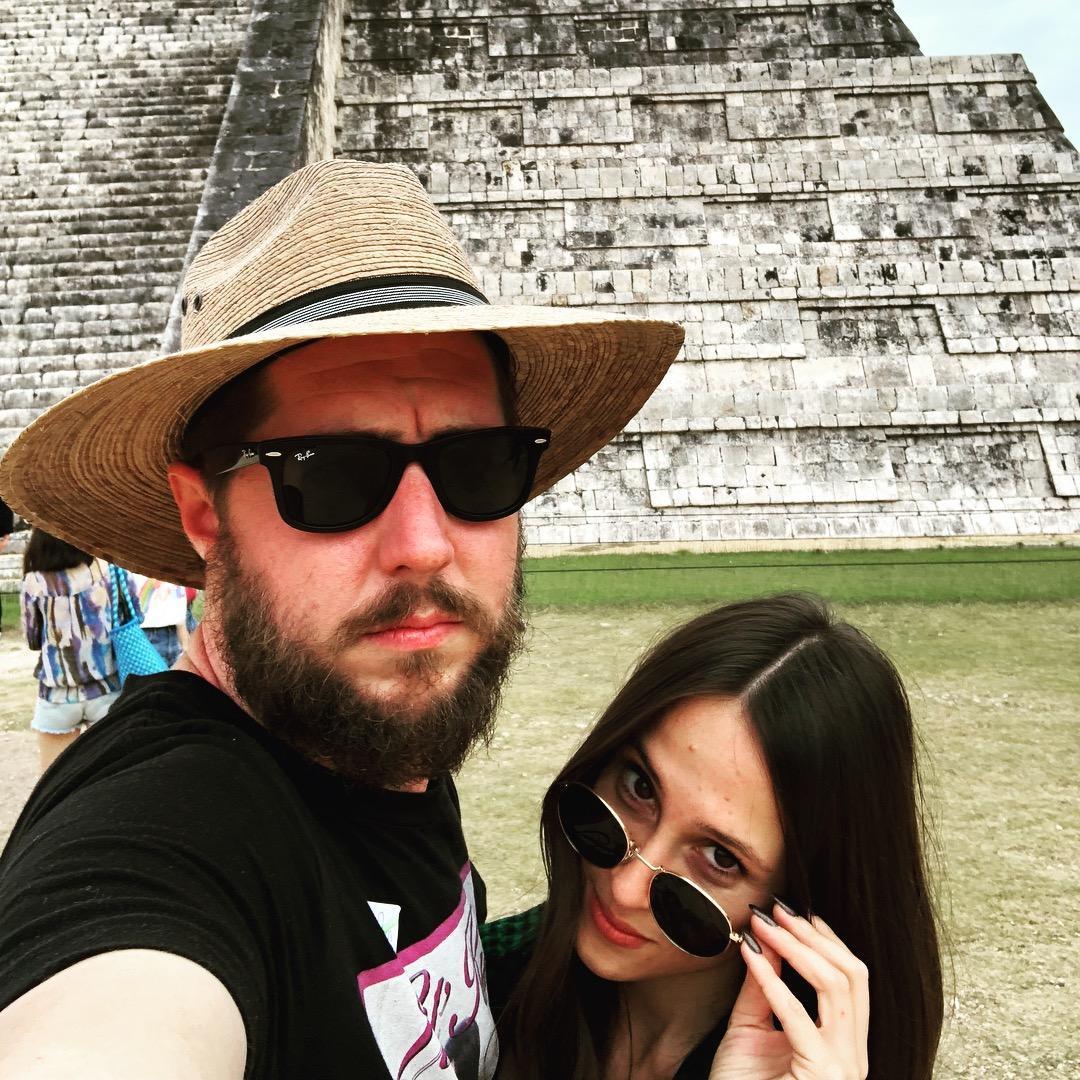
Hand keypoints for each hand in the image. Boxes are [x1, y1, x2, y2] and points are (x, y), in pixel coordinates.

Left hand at [708, 901, 868, 1079]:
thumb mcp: (751, 1026)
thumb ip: (765, 987)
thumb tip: (767, 938)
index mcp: (843, 1045)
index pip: (850, 979)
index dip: (823, 939)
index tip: (793, 911)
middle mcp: (852, 1056)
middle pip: (852, 977)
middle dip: (814, 936)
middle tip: (779, 909)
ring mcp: (843, 1067)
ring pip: (837, 988)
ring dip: (798, 948)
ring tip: (765, 925)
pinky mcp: (822, 1075)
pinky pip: (799, 1016)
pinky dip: (774, 979)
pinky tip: (751, 955)